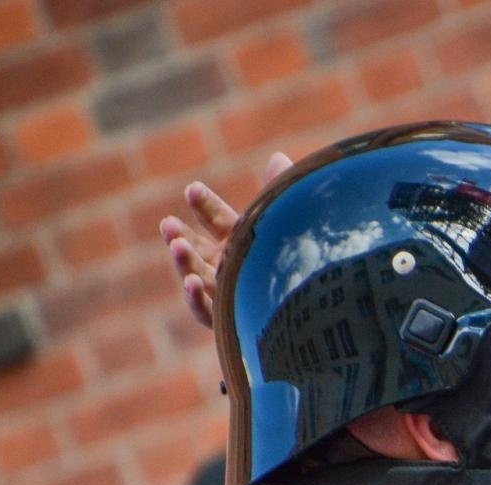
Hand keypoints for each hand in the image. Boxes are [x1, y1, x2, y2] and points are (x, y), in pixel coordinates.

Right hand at [158, 151, 292, 328]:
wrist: (322, 313)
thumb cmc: (307, 263)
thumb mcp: (291, 225)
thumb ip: (281, 193)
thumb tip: (279, 157)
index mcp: (242, 242)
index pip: (218, 219)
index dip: (204, 204)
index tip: (193, 189)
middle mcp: (229, 268)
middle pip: (197, 250)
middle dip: (180, 235)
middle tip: (168, 224)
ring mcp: (226, 294)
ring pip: (195, 277)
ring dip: (184, 261)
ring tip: (178, 246)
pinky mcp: (229, 321)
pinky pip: (206, 311)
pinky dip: (196, 298)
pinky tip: (193, 283)